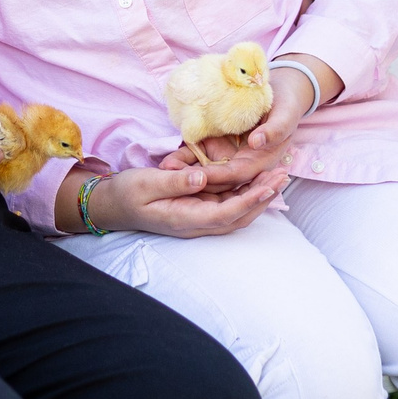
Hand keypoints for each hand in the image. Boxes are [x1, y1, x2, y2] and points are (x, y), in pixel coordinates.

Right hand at [83, 162, 287, 238]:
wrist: (114, 205)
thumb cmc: (128, 193)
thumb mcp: (146, 183)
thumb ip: (175, 181)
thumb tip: (202, 177)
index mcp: (185, 218)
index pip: (225, 214)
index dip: (250, 201)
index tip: (268, 186)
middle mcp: (196, 223)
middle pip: (238, 217)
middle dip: (263, 198)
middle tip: (283, 175)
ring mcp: (198, 219)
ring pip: (236, 212)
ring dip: (258, 196)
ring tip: (278, 175)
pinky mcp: (198, 209)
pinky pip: (228, 205)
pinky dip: (246, 193)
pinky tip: (257, 179)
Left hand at [159, 63, 315, 190]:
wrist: (280, 93)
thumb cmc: (286, 104)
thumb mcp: (286, 113)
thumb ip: (275, 129)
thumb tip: (257, 143)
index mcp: (262, 162)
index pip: (237, 174)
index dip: (218, 176)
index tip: (198, 175)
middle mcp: (245, 164)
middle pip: (218, 179)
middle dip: (194, 178)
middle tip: (170, 174)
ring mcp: (231, 157)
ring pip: (207, 171)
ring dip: (186, 172)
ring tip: (163, 168)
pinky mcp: (221, 148)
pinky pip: (202, 158)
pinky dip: (186, 159)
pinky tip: (168, 160)